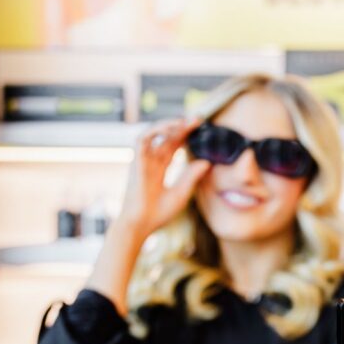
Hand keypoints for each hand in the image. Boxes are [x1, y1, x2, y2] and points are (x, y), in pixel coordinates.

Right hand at [118, 115, 211, 236]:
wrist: (140, 224)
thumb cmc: (158, 214)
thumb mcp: (181, 193)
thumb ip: (192, 176)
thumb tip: (207, 162)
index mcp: (159, 169)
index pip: (173, 146)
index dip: (185, 136)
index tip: (200, 129)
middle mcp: (150, 161)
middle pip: (166, 137)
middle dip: (181, 126)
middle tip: (198, 119)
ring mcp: (143, 160)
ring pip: (155, 133)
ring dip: (169, 125)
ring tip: (186, 121)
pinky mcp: (136, 160)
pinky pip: (144, 138)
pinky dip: (157, 130)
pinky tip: (172, 128)